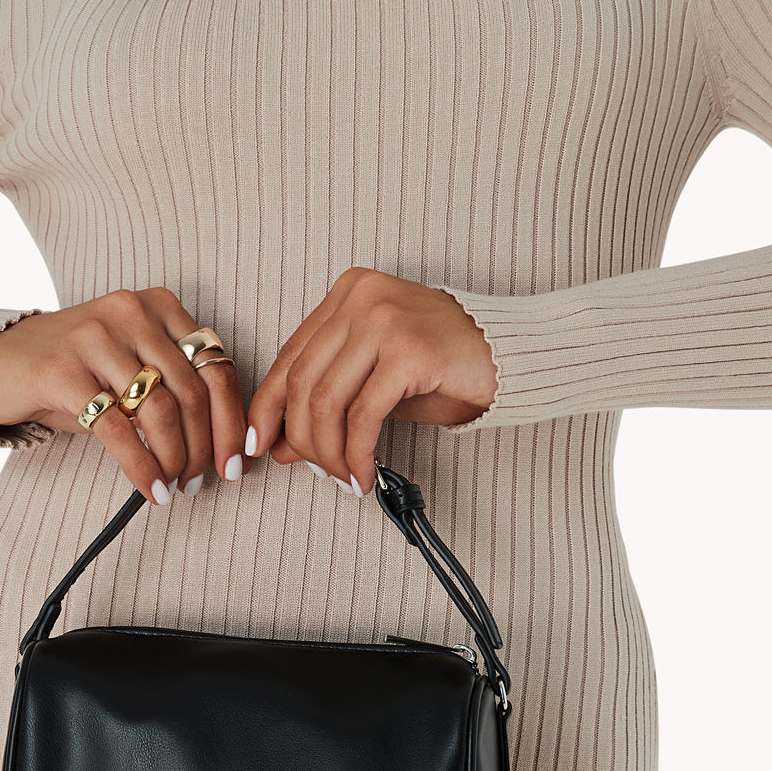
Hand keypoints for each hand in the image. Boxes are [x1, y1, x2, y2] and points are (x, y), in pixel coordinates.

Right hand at [0, 288, 256, 503]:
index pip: (216, 366)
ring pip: (160, 410)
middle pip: (193, 391)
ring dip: (175, 458)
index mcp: (160, 306)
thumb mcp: (132, 365)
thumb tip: (223, 442)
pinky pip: (117, 428)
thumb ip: (176, 385)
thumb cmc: (77, 372)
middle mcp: (131, 312)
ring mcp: (94, 336)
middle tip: (200, 482)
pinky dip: (141, 466)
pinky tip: (150, 488)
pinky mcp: (62, 369)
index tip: (236, 462)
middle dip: (204, 447)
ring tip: (174, 486)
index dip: (231, 421)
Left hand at [243, 268, 497, 495]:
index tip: (258, 444)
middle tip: (318, 471)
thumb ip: (328, 404)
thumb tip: (281, 445)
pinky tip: (364, 473)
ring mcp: (385, 320)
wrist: (513, 356)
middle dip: (303, 439)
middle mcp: (361, 298)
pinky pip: (363, 416)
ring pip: (326, 401)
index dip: (267, 407)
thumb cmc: (448, 365)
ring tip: (344, 477)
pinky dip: (357, 454)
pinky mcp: (409, 351)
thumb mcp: (376, 383)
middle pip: (303, 382)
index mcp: (348, 293)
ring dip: (329, 452)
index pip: (290, 356)